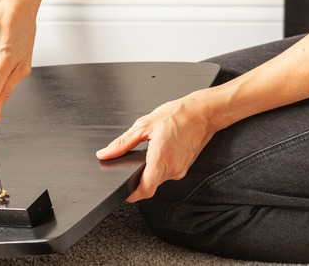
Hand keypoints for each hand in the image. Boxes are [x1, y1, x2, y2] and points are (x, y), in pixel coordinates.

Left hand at [96, 94, 216, 201]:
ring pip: (159, 179)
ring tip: (148, 153)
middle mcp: (172, 168)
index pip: (145, 190)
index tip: (123, 193)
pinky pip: (168, 173)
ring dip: (150, 171)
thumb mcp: (144, 125)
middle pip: (150, 185)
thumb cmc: (178, 115)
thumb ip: (122, 143)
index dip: (131, 195)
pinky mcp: (185, 167)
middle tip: (131, 166)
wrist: (203, 113)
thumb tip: (105, 153)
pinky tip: (160, 151)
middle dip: (138, 180)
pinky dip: (160, 166)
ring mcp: (180, 169)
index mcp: (161, 158)